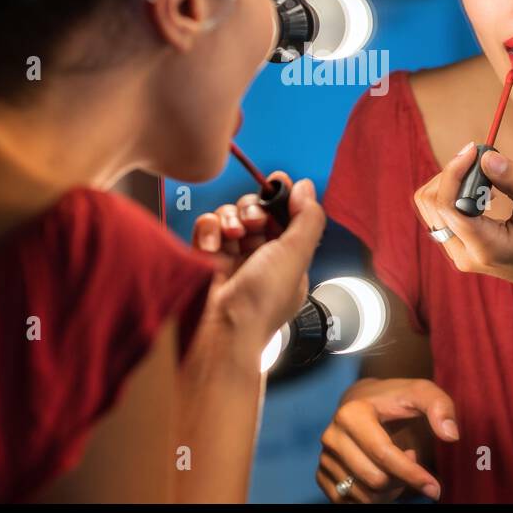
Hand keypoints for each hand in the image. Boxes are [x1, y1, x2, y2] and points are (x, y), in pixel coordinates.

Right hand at [199, 176, 324, 348]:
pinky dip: (209, 229)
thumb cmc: (261, 302)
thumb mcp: (297, 255)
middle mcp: (259, 257)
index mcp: (287, 260)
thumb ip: (307, 218)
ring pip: (230, 214)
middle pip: (256, 210)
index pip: (285, 217)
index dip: (281, 198)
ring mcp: (230, 257)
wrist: (220, 330)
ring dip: (231, 217)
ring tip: (232, 234)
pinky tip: (212, 244)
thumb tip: (306, 187)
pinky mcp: (205, 257)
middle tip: (254, 222)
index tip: (277, 182)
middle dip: (253, 209)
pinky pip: (207, 226)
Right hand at [316, 378, 457, 502]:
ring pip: (364, 495)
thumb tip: (451, 435)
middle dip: (402, 480)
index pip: (383, 455)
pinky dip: (373, 497)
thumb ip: (440, 406)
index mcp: (352, 414)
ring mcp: (325, 456)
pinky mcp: (322, 474)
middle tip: (411, 460)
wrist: (362, 401)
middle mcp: (332, 435)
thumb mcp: (420, 393)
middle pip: (375, 480)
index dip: (412, 474)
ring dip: (390, 490)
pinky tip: (381, 475)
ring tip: (397, 467)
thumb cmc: (395, 399)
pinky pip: (350, 502)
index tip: (435, 488)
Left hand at [413, 143, 512, 299]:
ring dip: (450, 180)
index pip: (448, 204)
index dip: (455, 171)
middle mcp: (463, 254)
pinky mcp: (456, 246)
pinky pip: (438, 211)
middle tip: (483, 159)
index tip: (475, 149)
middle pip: (432, 202)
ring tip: (485, 177)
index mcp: (485, 248)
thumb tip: (487, 157)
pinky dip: (453, 192)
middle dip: (453, 173)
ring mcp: (456, 252)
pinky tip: (481, 192)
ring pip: (429, 204)